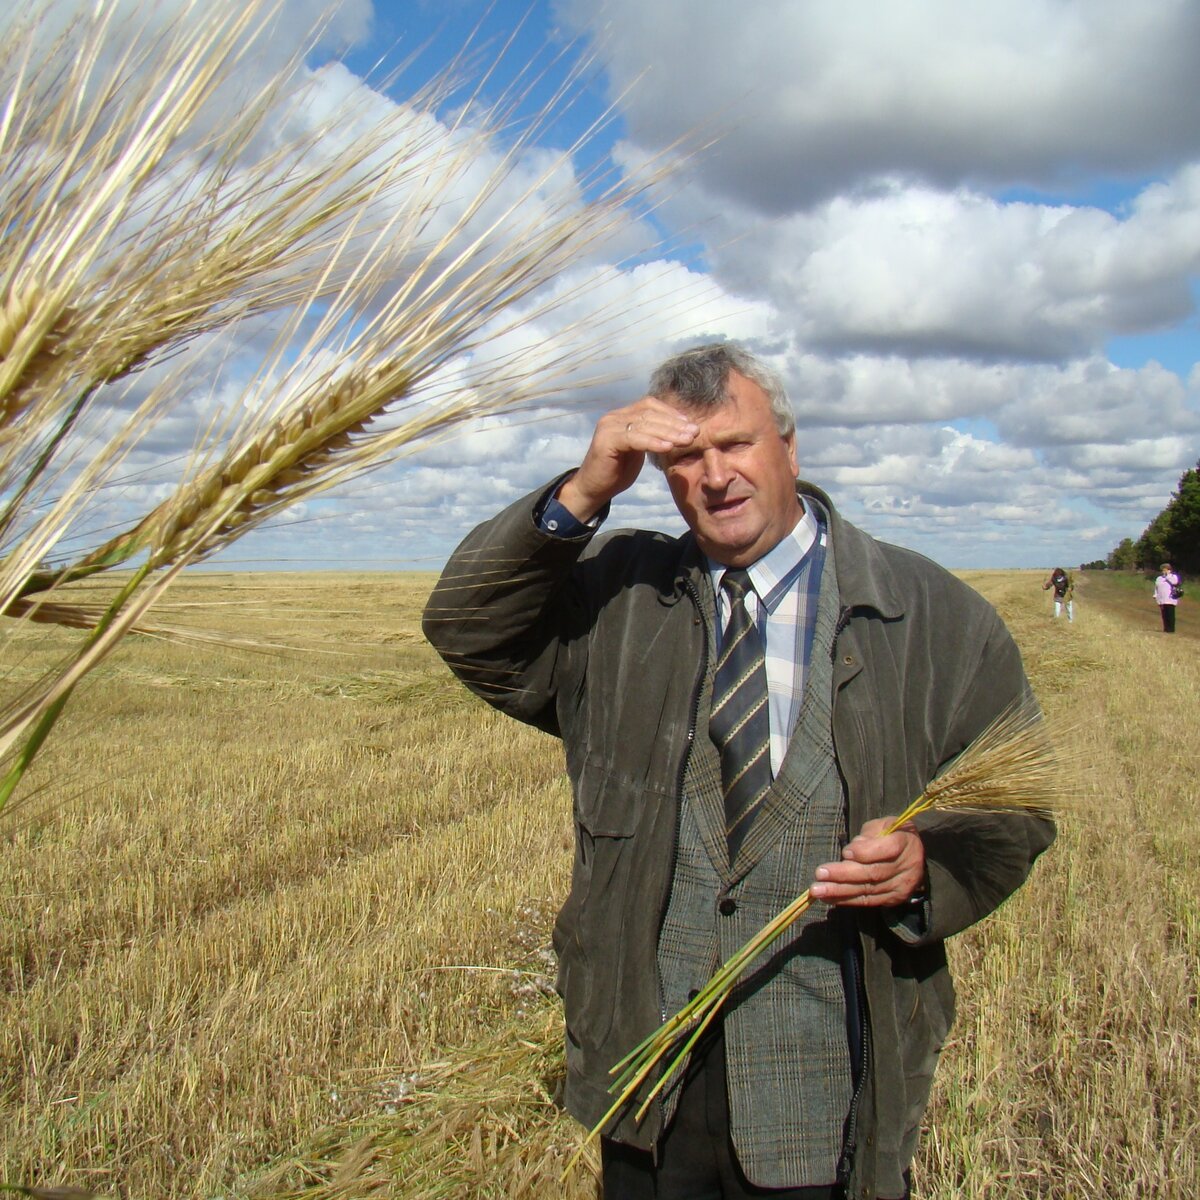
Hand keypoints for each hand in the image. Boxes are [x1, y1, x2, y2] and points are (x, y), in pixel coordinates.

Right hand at [556, 398, 698, 521]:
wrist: (593, 489)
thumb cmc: (617, 472)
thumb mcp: (638, 450)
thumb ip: (651, 437)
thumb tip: (678, 431)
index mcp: (622, 416)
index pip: (650, 406)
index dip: (671, 413)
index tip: (690, 425)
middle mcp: (614, 416)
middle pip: (649, 413)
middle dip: (675, 423)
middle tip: (695, 433)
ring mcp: (609, 426)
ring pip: (644, 424)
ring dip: (669, 432)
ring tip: (687, 440)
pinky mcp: (606, 440)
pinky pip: (635, 438)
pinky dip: (653, 442)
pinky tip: (668, 448)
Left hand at [810, 818, 925, 907]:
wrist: (914, 856)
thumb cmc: (892, 834)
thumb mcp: (882, 825)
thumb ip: (869, 834)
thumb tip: (852, 850)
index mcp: (906, 842)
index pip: (888, 848)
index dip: (865, 852)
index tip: (845, 852)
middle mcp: (907, 866)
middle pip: (874, 872)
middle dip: (844, 874)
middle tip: (820, 873)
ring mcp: (901, 886)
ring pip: (868, 889)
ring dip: (840, 891)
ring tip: (817, 890)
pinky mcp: (894, 899)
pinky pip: (868, 901)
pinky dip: (846, 900)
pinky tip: (828, 898)